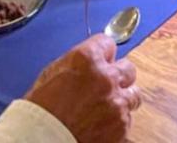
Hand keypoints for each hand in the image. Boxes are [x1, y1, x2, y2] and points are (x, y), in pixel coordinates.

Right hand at [24, 35, 138, 142]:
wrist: (45, 138)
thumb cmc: (42, 109)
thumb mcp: (53, 73)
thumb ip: (79, 63)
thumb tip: (91, 63)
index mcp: (87, 58)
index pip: (108, 43)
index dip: (103, 53)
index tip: (102, 59)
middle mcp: (106, 78)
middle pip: (127, 68)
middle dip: (118, 75)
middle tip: (107, 84)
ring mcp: (116, 104)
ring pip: (133, 95)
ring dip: (122, 98)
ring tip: (107, 107)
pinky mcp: (122, 128)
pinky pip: (128, 119)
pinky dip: (118, 121)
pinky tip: (103, 123)